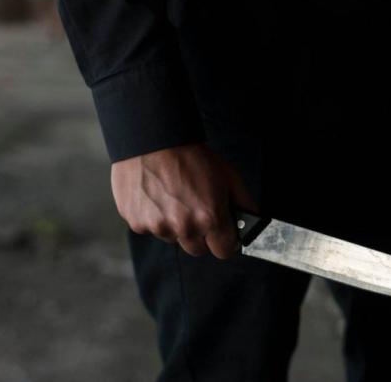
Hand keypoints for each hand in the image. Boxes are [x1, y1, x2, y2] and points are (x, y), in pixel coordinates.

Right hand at [110, 142, 258, 258]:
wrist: (153, 140)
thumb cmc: (192, 156)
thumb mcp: (229, 176)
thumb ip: (245, 204)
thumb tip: (254, 223)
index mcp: (209, 218)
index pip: (224, 251)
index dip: (224, 240)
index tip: (222, 233)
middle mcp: (184, 227)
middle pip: (198, 249)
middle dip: (201, 235)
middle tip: (197, 210)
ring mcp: (158, 226)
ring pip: (174, 239)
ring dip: (176, 226)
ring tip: (174, 198)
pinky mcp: (136, 222)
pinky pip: (151, 230)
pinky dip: (154, 218)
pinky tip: (156, 197)